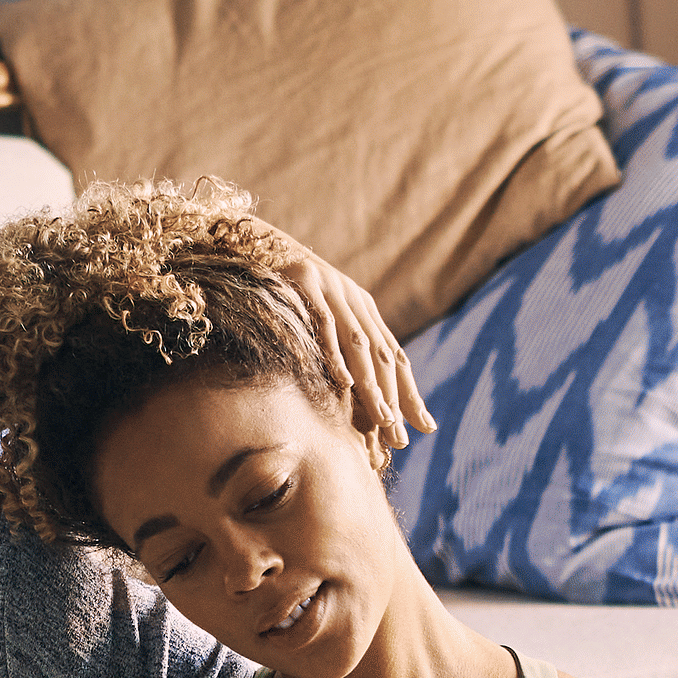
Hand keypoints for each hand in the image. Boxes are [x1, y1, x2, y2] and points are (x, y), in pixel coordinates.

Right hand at [255, 226, 435, 459]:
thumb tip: (355, 391)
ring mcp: (332, 288)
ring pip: (359, 344)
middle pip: (382, 355)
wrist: (253, 240)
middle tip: (399, 437)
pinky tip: (345, 382)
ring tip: (383, 418)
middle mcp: (355, 298)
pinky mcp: (305, 281)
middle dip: (394, 398)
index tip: (425, 426)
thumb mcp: (319, 315)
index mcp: (364, 309)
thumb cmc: (283, 288)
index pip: (394, 355)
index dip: (410, 391)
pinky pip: (323, 323)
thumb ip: (339, 344)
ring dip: (372, 385)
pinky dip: (335, 353)